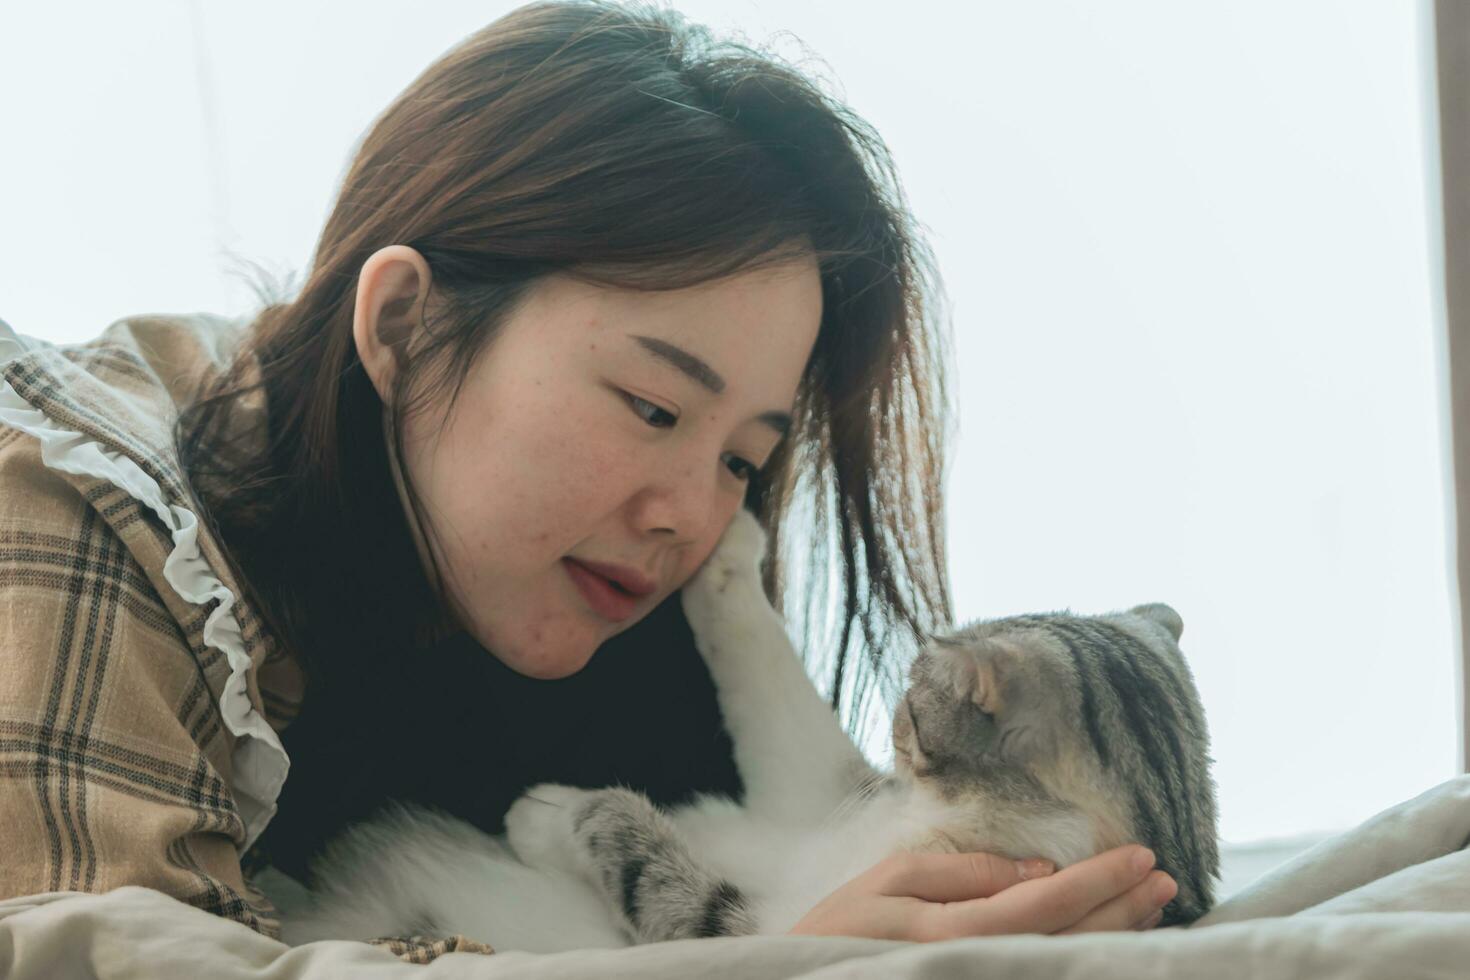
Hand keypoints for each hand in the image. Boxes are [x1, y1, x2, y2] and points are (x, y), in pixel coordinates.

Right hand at [787, 844, 1176, 941]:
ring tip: (1150, 908)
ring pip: (1068, 965)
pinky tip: (1106, 942)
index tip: (1141, 855)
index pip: (1049, 903)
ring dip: (1114, 936)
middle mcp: (982, 968)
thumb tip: (1040, 870)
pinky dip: (1083, 958)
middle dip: (1122, 908)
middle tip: (1162, 878)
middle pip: (1072, 940)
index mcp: (958, 934)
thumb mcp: (892, 881)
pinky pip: (1048, 976)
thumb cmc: (842, 931)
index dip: (1100, 879)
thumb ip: (967, 873)